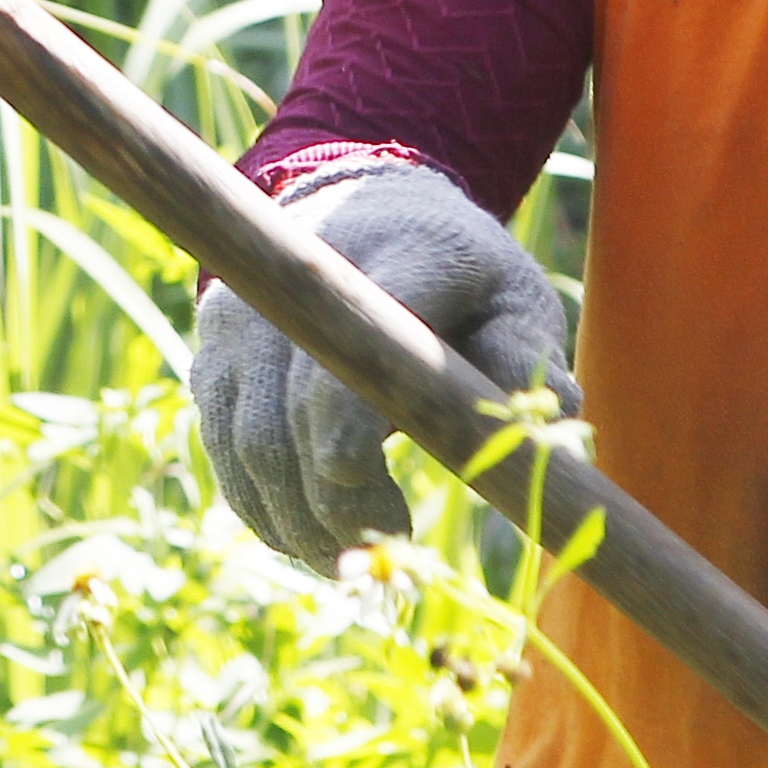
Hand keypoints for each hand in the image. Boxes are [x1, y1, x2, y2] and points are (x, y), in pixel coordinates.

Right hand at [193, 158, 576, 573]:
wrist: (370, 210)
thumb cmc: (462, 277)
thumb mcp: (515, 299)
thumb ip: (524, 357)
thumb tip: (552, 427)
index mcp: (402, 254)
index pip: (355, 340)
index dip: (345, 418)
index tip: (369, 491)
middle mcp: (302, 277)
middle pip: (291, 413)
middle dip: (329, 502)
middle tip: (381, 549)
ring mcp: (247, 312)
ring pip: (249, 443)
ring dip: (293, 517)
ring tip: (343, 556)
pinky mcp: (215, 347)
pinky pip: (222, 446)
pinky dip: (259, 502)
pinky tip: (303, 530)